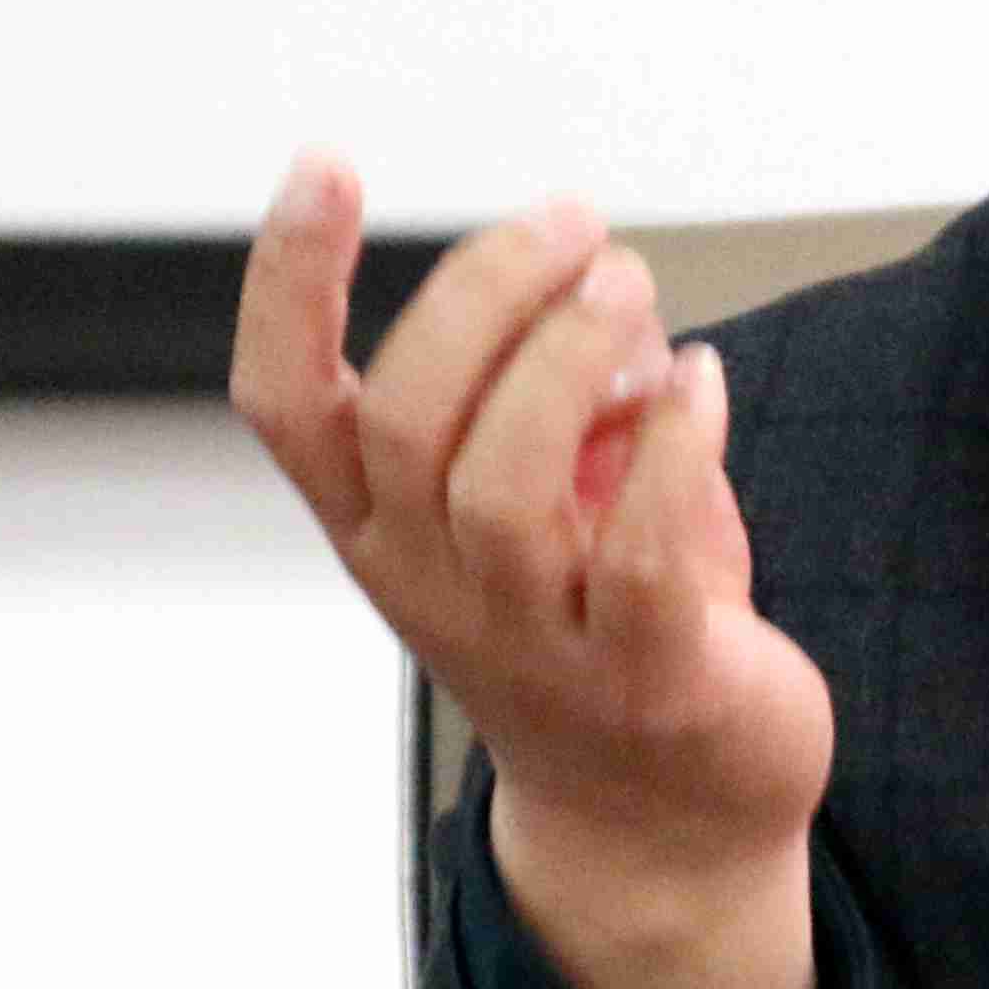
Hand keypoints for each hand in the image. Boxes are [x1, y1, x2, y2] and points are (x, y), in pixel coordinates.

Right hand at [229, 155, 837, 988]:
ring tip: (632, 291)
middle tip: (578, 228)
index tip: (323, 167)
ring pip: (499, 485)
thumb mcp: (553, 492)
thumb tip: (599, 291)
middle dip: (487, 293)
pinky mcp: (644, 676)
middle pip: (404, 419)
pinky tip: (701, 385)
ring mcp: (532, 638)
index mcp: (382, 526)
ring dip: (568, 358)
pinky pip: (638, 555)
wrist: (666, 820)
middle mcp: (433, 581)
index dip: (288, 282)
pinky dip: (671, 449)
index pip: (289, 403)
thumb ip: (559, 388)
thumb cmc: (605, 621)